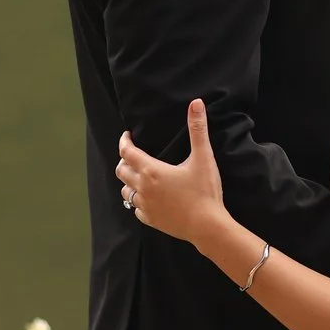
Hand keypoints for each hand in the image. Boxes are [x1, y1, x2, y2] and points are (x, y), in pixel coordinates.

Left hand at [116, 99, 229, 246]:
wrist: (207, 226)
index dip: (124, 141)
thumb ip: (198, 129)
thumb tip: (196, 103)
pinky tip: (148, 199)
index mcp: (151, 171)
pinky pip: (136, 209)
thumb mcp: (203, 158)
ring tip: (139, 176)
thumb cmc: (205, 191)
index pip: (127, 152)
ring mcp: (145, 206)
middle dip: (124, 160)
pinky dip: (138, 201)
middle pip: (121, 171)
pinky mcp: (151, 220)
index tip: (127, 135)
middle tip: (133, 154)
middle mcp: (143, 188)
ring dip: (129, 181)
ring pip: (126, 191)